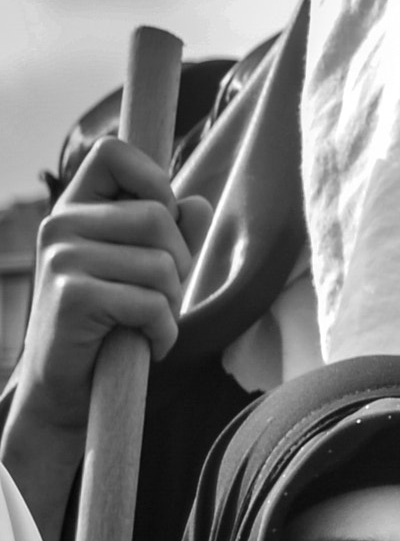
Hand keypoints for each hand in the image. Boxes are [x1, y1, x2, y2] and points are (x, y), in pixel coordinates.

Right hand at [2, 139, 207, 540]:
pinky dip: (164, 332)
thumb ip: (173, 235)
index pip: (113, 152)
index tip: (164, 214)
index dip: (154, 177)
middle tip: (162, 295)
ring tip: (148, 322)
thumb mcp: (145, 272)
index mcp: (76, 209)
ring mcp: (62, 259)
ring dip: (172, 303)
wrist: (69, 388)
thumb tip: (197, 203)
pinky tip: (147, 344)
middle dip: (181, 263)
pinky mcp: (71, 296)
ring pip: (162, 264)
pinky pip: (151, 303)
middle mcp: (61, 225)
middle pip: (159, 216)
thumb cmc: (113, 324)